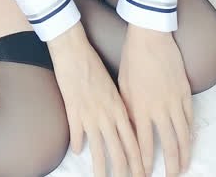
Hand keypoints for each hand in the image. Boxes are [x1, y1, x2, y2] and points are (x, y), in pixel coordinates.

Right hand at [48, 22, 145, 176]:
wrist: (74, 50)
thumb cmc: (97, 63)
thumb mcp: (114, 85)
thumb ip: (120, 106)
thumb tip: (124, 123)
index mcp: (120, 107)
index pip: (134, 141)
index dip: (139, 160)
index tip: (142, 174)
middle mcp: (107, 114)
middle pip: (119, 150)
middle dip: (125, 170)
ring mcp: (90, 114)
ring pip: (99, 149)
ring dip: (101, 168)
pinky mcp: (73, 111)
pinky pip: (77, 134)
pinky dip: (77, 144)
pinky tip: (77, 151)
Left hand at [118, 25, 193, 176]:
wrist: (150, 36)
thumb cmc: (132, 59)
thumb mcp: (123, 86)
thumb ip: (128, 109)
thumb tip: (129, 130)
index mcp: (139, 107)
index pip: (143, 144)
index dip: (144, 163)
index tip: (144, 175)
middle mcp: (158, 108)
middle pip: (168, 145)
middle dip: (170, 166)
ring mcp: (174, 100)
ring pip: (183, 135)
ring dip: (184, 154)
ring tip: (183, 167)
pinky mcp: (185, 92)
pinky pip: (190, 119)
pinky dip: (190, 134)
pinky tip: (189, 143)